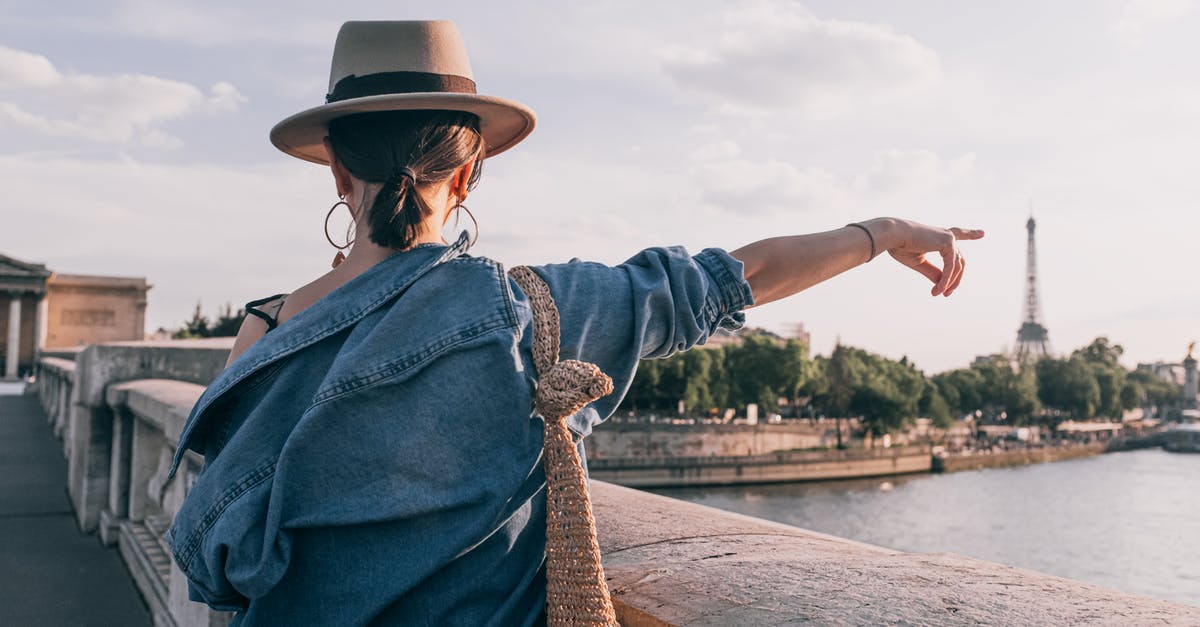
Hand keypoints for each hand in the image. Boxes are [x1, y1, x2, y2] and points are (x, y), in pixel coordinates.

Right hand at [869, 218, 984, 296]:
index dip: (970, 234)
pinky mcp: (948, 243)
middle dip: (956, 279)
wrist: (893, 235)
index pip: (958, 234)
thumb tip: (944, 284)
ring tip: (938, 294)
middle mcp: (946, 235)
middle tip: (948, 294)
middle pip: (959, 261)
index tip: (982, 233)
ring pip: (956, 267)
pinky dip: (946, 280)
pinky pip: (951, 267)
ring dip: (948, 283)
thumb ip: (933, 272)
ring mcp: (948, 238)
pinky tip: (939, 290)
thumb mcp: (918, 262)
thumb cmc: (900, 246)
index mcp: (938, 236)